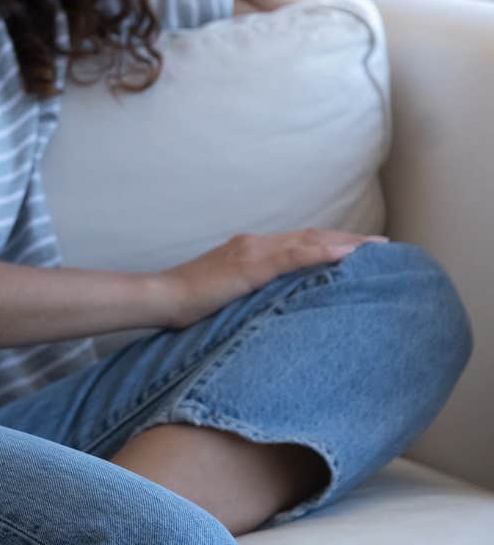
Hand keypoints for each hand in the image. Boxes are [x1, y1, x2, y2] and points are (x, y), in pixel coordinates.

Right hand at [156, 229, 384, 328]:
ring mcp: (252, 251)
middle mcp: (255, 243)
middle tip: (384, 246)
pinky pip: (293, 256)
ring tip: (377, 248)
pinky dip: (322, 252)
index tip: (362, 250)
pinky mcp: (249, 265)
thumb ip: (255, 292)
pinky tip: (346, 253)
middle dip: (349, 240)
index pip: (300, 243)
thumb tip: (280, 307)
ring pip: (307, 241)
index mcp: (250, 250)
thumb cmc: (189, 303)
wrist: (161, 298)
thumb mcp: (229, 295)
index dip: (332, 243)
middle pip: (311, 237)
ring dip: (345, 243)